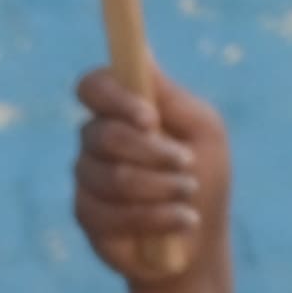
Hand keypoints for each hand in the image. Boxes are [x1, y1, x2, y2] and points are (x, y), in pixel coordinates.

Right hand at [71, 61, 232, 284]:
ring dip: (160, 187)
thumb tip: (142, 51)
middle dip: (151, 153)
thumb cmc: (204, 177)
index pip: (94, 86)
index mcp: (122, 110)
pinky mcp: (87, 214)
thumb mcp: (203, 131)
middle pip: (102, 134)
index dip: (114, 98)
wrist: (199, 241)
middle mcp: (97, 139)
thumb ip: (171, 96)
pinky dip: (155, 216)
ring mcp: (87, 177)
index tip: (148, 118)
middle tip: (186, 165)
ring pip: (110, 176)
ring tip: (188, 195)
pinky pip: (109, 213)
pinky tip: (181, 220)